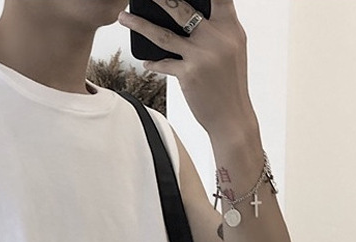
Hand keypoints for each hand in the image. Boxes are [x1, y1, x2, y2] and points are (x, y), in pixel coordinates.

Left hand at [118, 0, 256, 138]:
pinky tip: (146, 62)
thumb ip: (217, 29)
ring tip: (123, 17)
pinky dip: (153, 63)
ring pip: (164, 35)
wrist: (232, 116)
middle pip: (182, 8)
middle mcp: (217, 37)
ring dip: (140, 25)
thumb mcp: (232, 49)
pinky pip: (164, 63)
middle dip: (160, 0)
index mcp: (230, 27)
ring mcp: (201, 55)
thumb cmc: (230, 83)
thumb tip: (194, 15)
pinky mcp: (189, 74)